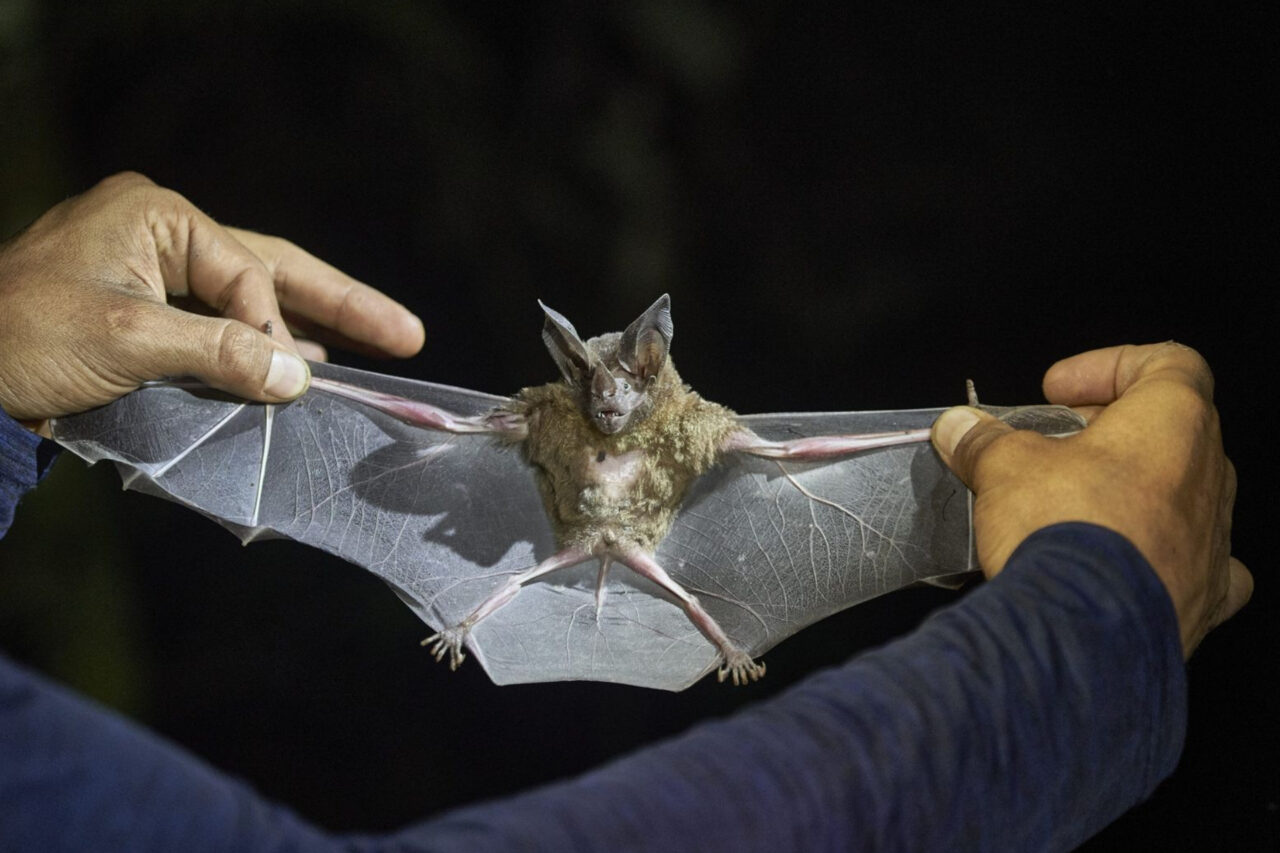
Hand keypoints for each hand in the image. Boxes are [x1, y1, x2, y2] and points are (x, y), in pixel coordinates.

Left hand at [0, 172, 423, 430]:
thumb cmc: (20, 338)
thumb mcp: (127, 341)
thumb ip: (220, 353)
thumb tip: (300, 375)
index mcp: (155, 217)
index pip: (247, 272)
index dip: (275, 328)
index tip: (288, 381)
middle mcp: (160, 236)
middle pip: (270, 269)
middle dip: (340, 305)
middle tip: (409, 336)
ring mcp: (151, 274)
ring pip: (250, 299)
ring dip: (304, 329)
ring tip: (374, 351)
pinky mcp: (142, 316)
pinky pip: (218, 328)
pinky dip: (258, 350)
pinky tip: (301, 369)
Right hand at [931, 343, 1250, 656]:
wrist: (1081, 630)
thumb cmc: (1063, 531)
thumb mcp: (1003, 465)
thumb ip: (984, 440)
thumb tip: (959, 429)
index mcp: (1174, 422)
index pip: (1167, 363)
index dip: (1108, 366)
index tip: (1059, 390)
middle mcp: (1207, 476)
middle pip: (1171, 429)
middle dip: (1110, 431)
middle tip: (1054, 445)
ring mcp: (1213, 538)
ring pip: (1182, 493)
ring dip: (1133, 488)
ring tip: (1073, 504)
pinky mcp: (1205, 594)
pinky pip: (1198, 562)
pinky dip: (1164, 554)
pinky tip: (1129, 561)